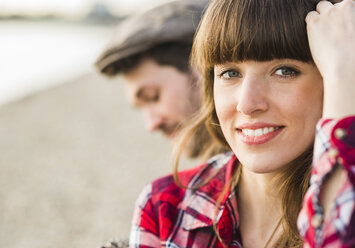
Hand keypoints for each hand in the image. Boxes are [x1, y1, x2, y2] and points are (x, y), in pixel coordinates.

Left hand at [306, 0, 354, 117]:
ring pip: (321, 6)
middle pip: (334, 5)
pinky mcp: (315, 22)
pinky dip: (311, 24)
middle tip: (330, 31)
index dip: (342, 17)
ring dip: (320, 17)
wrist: (346, 65)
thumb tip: (345, 32)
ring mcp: (329, 13)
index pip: (346, 5)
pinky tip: (314, 35)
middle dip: (331, 15)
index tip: (340, 27)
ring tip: (321, 32)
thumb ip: (351, 25)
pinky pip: (309, 16)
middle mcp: (344, 6)